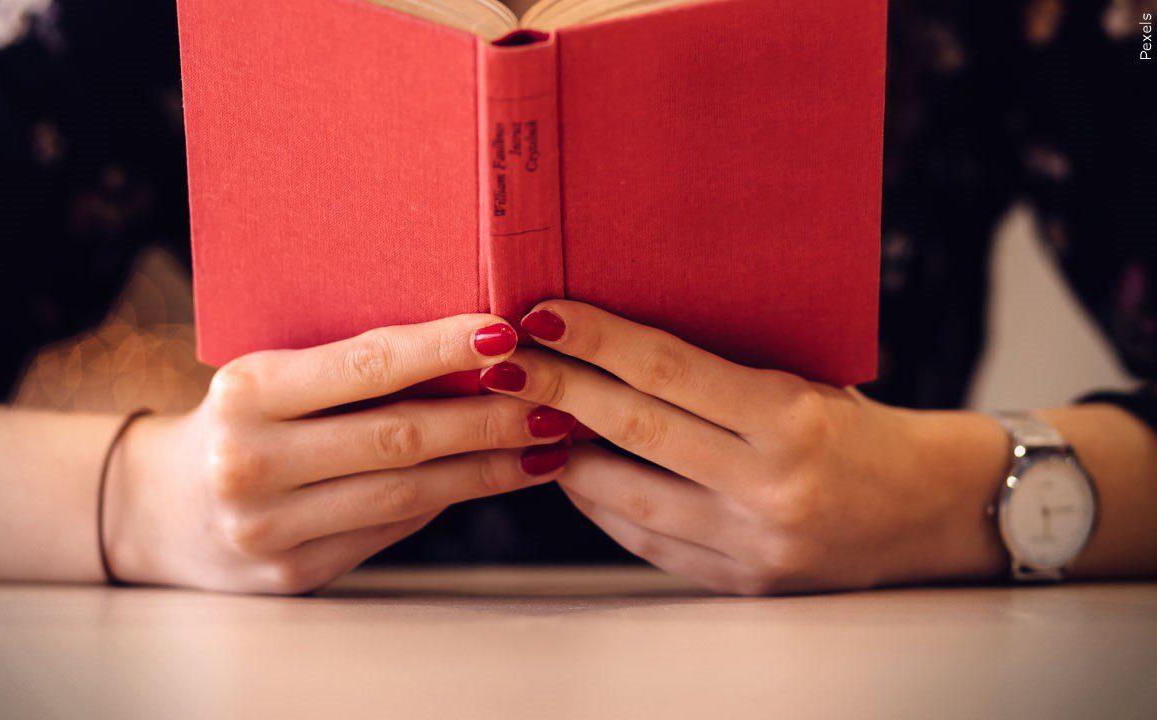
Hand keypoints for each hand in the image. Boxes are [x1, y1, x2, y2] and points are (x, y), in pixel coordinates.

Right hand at [104, 315, 575, 593]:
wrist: (159, 509)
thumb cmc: (239, 421)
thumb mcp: (271, 378)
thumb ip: (351, 371)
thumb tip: (473, 353)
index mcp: (247, 392)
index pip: (364, 364)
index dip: (441, 348)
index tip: (507, 331)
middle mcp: (252, 462)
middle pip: (399, 437)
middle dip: (489, 418)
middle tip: (555, 399)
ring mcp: (270, 527)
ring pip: (407, 494)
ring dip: (488, 468)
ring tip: (546, 443)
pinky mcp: (294, 573)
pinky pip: (391, 530)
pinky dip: (449, 499)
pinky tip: (494, 478)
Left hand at [481, 301, 1010, 593]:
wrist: (932, 511)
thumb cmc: (863, 429)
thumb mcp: (808, 380)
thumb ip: (724, 370)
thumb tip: (622, 338)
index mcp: (791, 420)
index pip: (668, 370)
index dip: (597, 340)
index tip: (542, 314)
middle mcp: (768, 486)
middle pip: (633, 430)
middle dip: (557, 389)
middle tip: (506, 360)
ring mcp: (752, 543)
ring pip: (626, 497)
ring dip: (564, 454)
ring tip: (525, 416)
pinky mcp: (741, 581)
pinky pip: (647, 541)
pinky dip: (603, 505)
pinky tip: (574, 472)